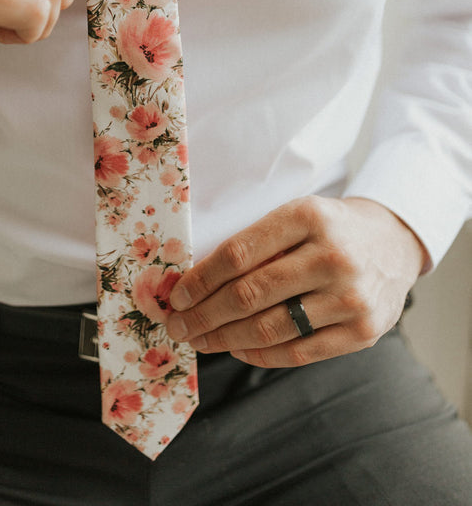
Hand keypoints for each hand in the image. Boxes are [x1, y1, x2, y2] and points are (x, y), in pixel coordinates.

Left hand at [165, 195, 426, 367]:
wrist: (394, 242)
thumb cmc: (329, 230)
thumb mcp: (297, 216)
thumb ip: (256, 244)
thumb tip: (194, 283)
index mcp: (307, 216)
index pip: (239, 254)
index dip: (201, 279)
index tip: (176, 296)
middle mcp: (332, 255)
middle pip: (250, 294)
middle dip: (205, 315)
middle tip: (178, 326)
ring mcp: (350, 296)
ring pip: (271, 328)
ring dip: (225, 339)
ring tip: (201, 340)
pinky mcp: (363, 331)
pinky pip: (299, 353)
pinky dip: (260, 354)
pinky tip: (237, 348)